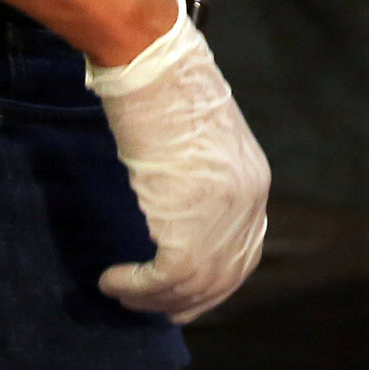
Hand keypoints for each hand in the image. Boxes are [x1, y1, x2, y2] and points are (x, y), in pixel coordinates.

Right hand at [85, 0, 268, 320]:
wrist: (154, 63)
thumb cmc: (166, 90)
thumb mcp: (199, 142)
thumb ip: (200, 180)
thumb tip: (177, 214)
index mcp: (255, 182)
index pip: (245, 252)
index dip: (213, 282)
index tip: (181, 294)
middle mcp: (248, 201)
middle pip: (225, 277)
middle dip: (185, 300)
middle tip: (148, 306)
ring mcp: (221, 211)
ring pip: (195, 283)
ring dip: (153, 298)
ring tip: (122, 293)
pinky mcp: (188, 217)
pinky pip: (167, 276)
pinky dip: (137, 288)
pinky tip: (113, 281)